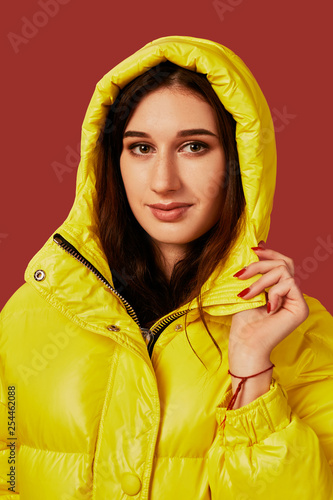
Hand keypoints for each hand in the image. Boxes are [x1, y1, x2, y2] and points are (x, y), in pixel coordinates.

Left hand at [229, 241, 308, 372]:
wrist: (245, 344)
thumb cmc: (243, 322)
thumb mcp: (247, 290)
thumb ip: (255, 273)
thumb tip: (258, 246)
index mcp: (281, 290)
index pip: (283, 263)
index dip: (270, 253)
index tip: (253, 249)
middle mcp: (292, 294)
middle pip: (284, 263)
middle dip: (259, 264)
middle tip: (240, 275)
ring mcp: (298, 301)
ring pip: (283, 271)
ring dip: (260, 281)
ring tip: (246, 295)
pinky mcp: (301, 308)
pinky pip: (288, 284)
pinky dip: (272, 292)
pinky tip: (265, 307)